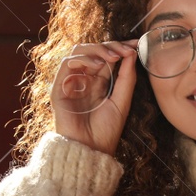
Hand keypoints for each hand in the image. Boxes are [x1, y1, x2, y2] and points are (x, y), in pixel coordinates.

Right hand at [49, 38, 138, 156]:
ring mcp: (71, 83)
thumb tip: (132, 53)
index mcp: (98, 83)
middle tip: (126, 49)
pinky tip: (98, 66)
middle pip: (93, 50)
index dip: (120, 47)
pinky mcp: (59, 88)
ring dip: (98, 50)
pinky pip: (67, 64)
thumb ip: (127, 78)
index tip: (137, 44)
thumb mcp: (122, 101)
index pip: (107, 57)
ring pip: (79, 52)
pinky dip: (83, 59)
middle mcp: (84, 80)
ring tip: (113, 57)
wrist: (90, 151)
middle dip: (111, 46)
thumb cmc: (106, 132)